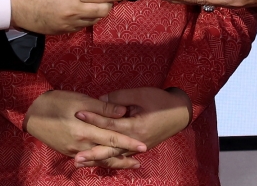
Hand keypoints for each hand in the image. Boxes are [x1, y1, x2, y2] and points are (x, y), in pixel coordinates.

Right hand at [8, 0, 131, 34]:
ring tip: (93, 0)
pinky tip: (81, 8)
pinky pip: (83, 25)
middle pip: (105, 9)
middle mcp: (75, 9)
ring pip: (96, 19)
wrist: (14, 2)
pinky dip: (88, 17)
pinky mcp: (64, 31)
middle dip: (110, 2)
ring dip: (100, 10)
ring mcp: (69, 23)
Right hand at [23, 90, 146, 168]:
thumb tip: (123, 111)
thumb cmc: (56, 101)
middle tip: (139, 162)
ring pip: (98, 159)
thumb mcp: (80, 100)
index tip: (143, 146)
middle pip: (107, 154)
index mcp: (85, 130)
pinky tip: (106, 160)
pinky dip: (99, 160)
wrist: (32, 111)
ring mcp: (73, 150)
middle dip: (124, 159)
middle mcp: (80, 144)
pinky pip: (88, 158)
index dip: (128, 143)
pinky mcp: (67, 151)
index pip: (112, 138)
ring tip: (127, 164)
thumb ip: (103, 108)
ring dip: (113, 162)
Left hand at [73, 87, 192, 167]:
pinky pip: (121, 156)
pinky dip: (108, 159)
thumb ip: (119, 98)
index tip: (78, 114)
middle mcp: (136, 141)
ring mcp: (138, 147)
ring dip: (97, 159)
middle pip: (110, 149)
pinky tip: (96, 162)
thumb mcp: (140, 94)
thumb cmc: (160, 100)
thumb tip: (99, 100)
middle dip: (92, 153)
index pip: (110, 124)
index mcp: (136, 126)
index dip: (94, 119)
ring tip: (80, 162)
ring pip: (114, 156)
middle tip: (76, 157)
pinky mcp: (139, 148)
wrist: (179, 113)